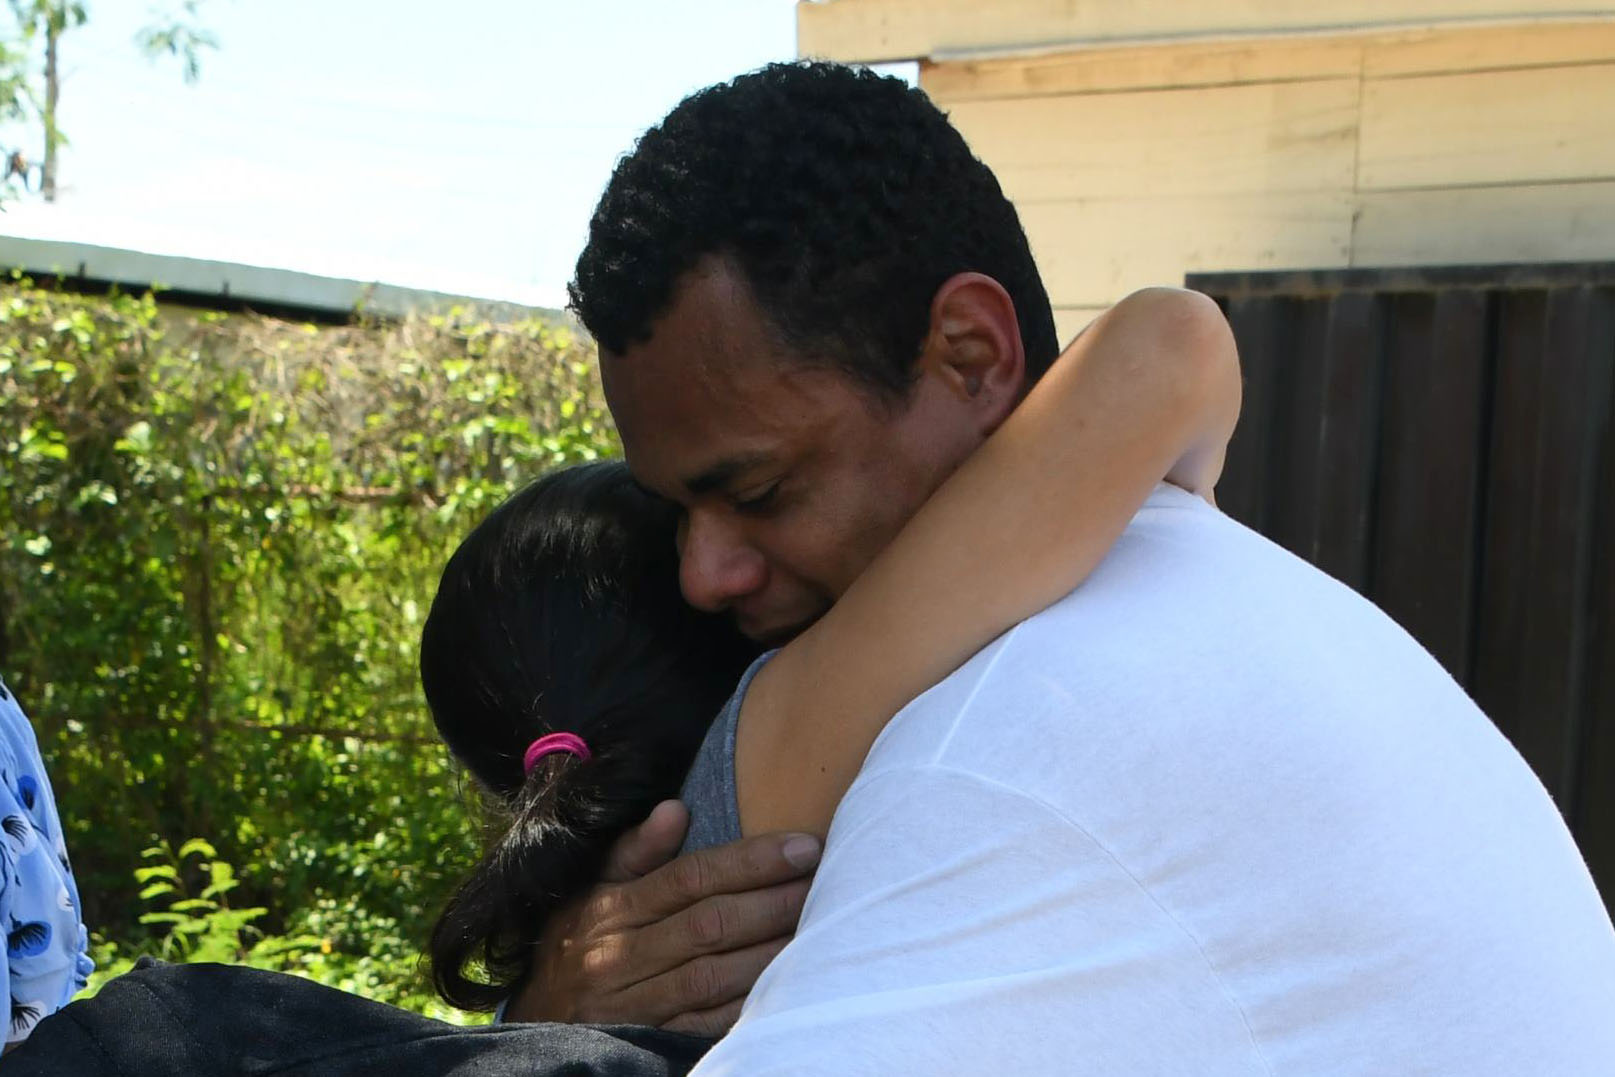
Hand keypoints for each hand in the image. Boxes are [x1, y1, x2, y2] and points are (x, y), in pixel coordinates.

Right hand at [504, 799, 819, 1035]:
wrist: (537, 1023)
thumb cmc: (575, 945)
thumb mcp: (590, 891)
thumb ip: (633, 851)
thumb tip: (675, 808)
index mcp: (611, 910)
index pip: (690, 877)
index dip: (751, 861)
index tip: (802, 845)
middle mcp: (621, 955)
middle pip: (710, 923)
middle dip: (773, 900)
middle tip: (822, 880)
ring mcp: (636, 1004)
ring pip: (714, 974)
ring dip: (770, 951)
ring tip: (817, 925)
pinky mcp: (651, 1041)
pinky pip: (706, 1023)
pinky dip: (747, 1003)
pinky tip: (785, 982)